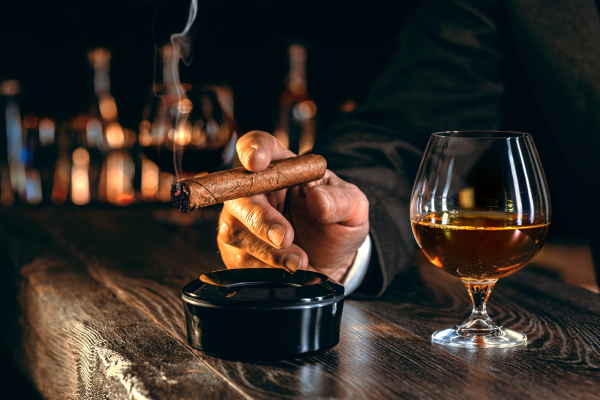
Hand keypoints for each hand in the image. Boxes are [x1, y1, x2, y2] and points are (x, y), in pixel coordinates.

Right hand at [217, 131, 369, 281]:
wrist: (332, 261)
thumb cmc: (338, 225)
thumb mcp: (353, 209)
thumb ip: (341, 201)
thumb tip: (318, 198)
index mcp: (283, 167)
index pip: (260, 145)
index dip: (253, 149)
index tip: (257, 163)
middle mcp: (256, 191)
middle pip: (238, 195)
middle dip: (260, 218)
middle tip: (285, 237)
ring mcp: (242, 222)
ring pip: (236, 232)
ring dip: (267, 251)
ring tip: (299, 261)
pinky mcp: (238, 252)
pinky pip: (239, 261)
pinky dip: (265, 269)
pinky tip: (287, 271)